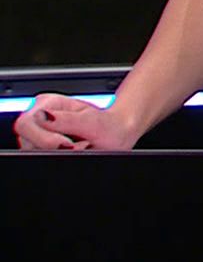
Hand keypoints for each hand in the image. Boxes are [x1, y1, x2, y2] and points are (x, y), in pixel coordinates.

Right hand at [14, 94, 138, 150]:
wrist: (117, 134)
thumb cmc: (108, 125)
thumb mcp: (93, 121)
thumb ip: (68, 119)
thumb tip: (44, 117)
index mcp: (48, 103)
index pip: (25, 124)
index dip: (43, 138)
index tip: (67, 143)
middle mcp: (40, 117)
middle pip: (26, 141)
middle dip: (51, 148)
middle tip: (76, 145)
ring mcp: (39, 134)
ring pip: (32, 152)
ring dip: (55, 154)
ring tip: (77, 147)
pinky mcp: (42, 147)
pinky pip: (40, 158)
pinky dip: (56, 158)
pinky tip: (72, 152)